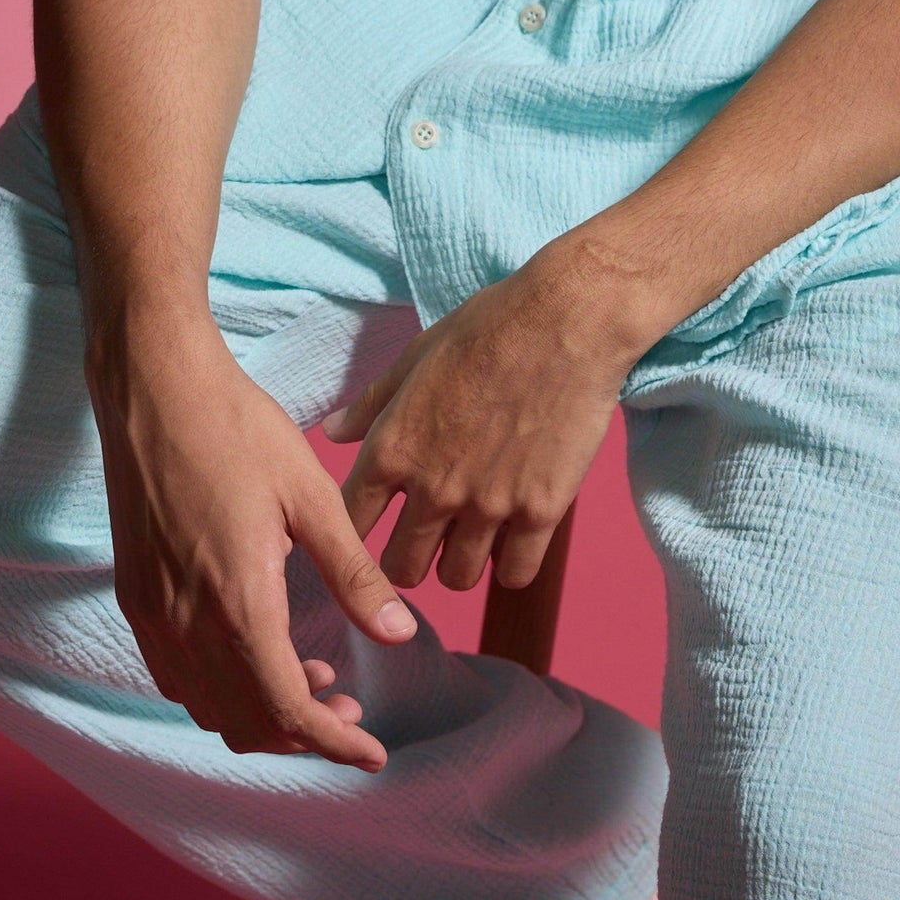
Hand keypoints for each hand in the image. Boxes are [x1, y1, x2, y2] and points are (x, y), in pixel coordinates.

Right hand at [89, 317, 417, 764]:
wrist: (154, 388)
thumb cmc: (237, 428)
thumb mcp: (310, 494)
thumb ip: (353, 572)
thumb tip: (402, 633)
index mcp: (239, 600)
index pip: (288, 707)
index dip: (333, 744)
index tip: (372, 753)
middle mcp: (187, 622)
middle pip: (246, 722)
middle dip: (303, 734)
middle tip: (351, 710)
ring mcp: (154, 613)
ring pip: (208, 708)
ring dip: (260, 715)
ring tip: (313, 679)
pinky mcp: (135, 596)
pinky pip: (176, 678)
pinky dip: (218, 692)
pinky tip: (253, 654)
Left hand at [323, 249, 639, 593]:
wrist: (567, 320)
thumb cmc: (489, 327)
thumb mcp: (417, 355)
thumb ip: (372, 403)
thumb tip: (332, 432)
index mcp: (394, 448)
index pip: (351, 525)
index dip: (361, 531)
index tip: (380, 523)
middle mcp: (433, 488)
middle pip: (400, 568)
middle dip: (408, 557)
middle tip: (428, 537)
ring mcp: (487, 505)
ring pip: (456, 579)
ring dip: (459, 561)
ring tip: (474, 534)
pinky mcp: (540, 512)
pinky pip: (515, 574)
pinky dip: (511, 562)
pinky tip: (515, 534)